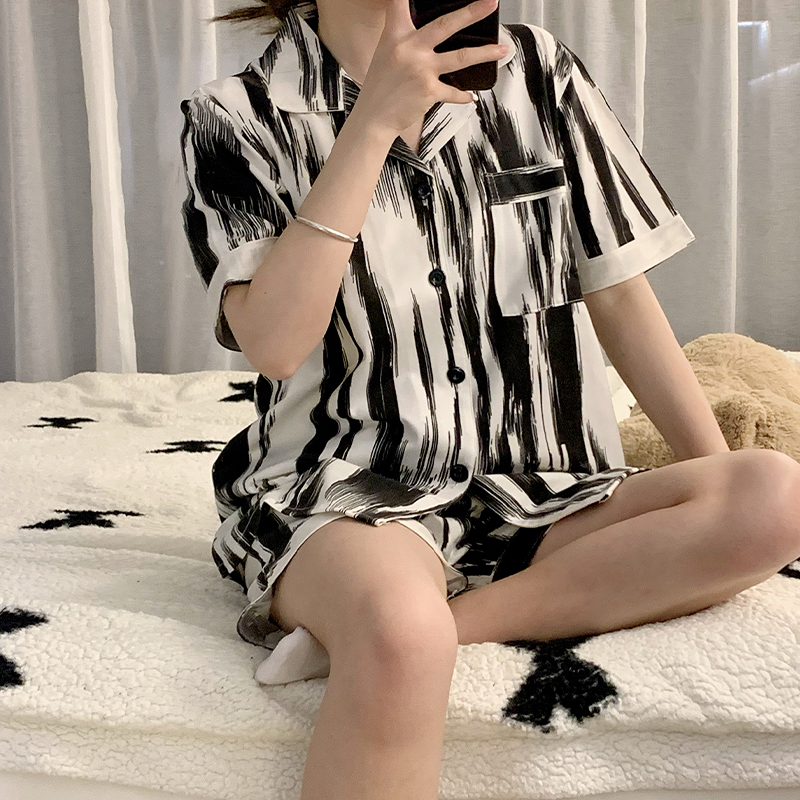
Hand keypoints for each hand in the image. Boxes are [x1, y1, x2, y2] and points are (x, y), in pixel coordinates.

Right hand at [355, 0, 506, 134]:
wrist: (374, 117)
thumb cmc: (381, 85)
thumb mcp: (386, 52)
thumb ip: (406, 36)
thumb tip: (432, 30)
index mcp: (396, 36)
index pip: (401, 4)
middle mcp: (410, 49)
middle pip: (445, 25)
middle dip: (471, 12)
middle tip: (490, 3)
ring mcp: (422, 70)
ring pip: (461, 57)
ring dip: (485, 53)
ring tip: (503, 49)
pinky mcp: (430, 91)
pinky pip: (454, 91)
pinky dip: (463, 95)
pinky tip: (471, 95)